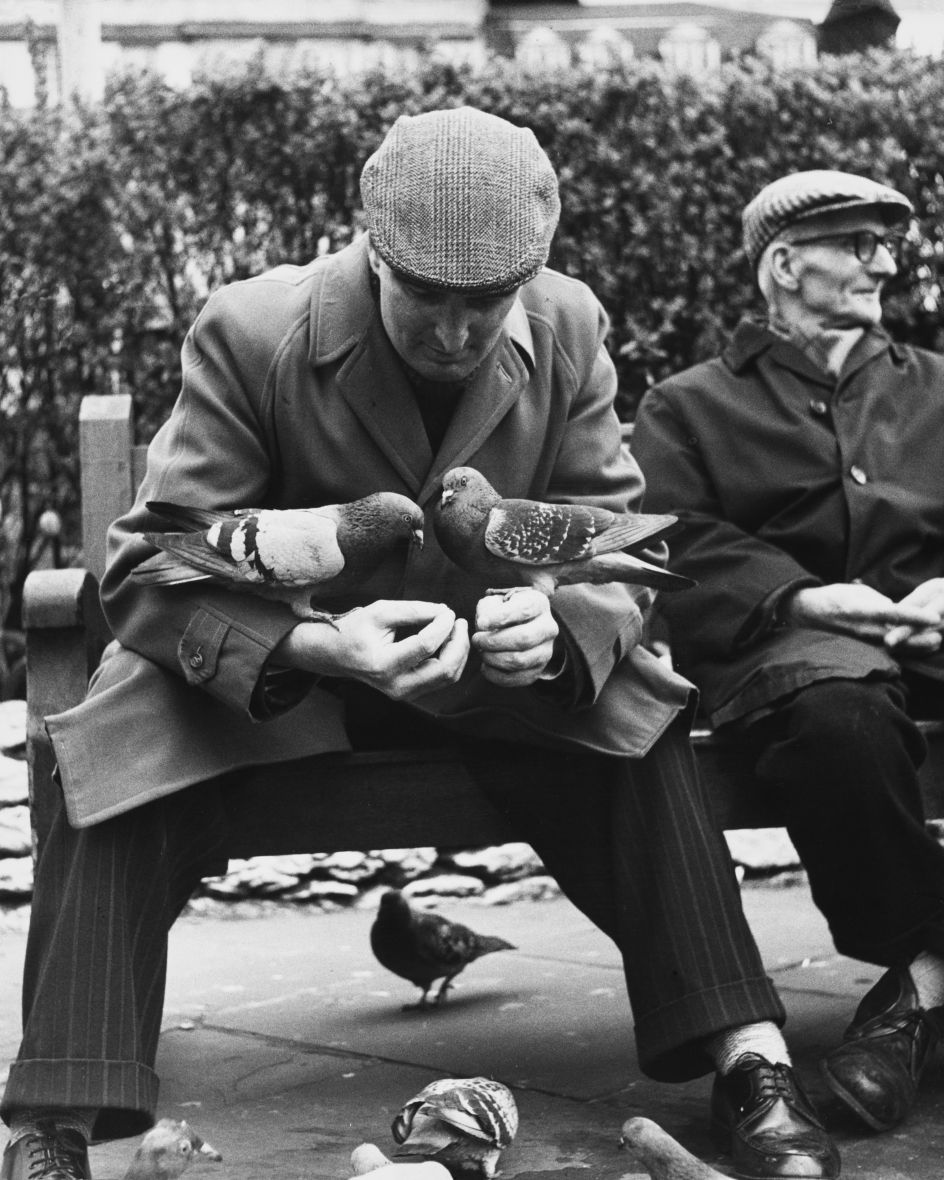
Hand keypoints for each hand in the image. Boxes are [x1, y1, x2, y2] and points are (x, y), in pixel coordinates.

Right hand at [273, 599, 468, 700]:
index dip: (443, 625)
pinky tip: (448, 642)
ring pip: (448, 677)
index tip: (448, 611)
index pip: (426, 646)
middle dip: (458, 643)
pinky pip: (442, 679)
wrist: (337, 655)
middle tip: (459, 621)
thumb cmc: (356, 630)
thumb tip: (445, 612)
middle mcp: (395, 685)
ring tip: (455, 629)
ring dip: (458, 652)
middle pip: (445, 669)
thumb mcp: (381, 611)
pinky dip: (451, 660)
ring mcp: (404, 693)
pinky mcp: (411, 693)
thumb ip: (414, 610)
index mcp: (383, 664)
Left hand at [472, 588, 558, 687]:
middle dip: (494, 641)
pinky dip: (497, 675)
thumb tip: (484, 625)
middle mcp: (548, 628)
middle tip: (476, 640)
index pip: (524, 610)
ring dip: (494, 658)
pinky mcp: (538, 670)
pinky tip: (486, 666)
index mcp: (539, 604)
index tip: (481, 623)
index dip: (500, 618)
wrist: (519, 627)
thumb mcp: (496, 601)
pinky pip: (517, 678)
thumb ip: (488, 608)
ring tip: (481, 652)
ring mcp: (546, 651)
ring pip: (520, 660)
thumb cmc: (503, 611)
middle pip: (523, 639)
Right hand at [786, 582, 940, 646]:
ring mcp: (861, 642)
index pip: (893, 614)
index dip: (915, 616)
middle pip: (898, 636)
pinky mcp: (861, 650)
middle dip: (921, 637)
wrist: (808, 614)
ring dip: (917, 646)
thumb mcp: (857, 592)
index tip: (934, 616)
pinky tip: (919, 649)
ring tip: (936, 642)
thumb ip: (880, 601)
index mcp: (860, 610)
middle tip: (940, 636)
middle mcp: (861, 630)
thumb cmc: (835, 598)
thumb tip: (899, 610)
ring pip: (895, 647)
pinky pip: (886, 653)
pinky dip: (905, 651)